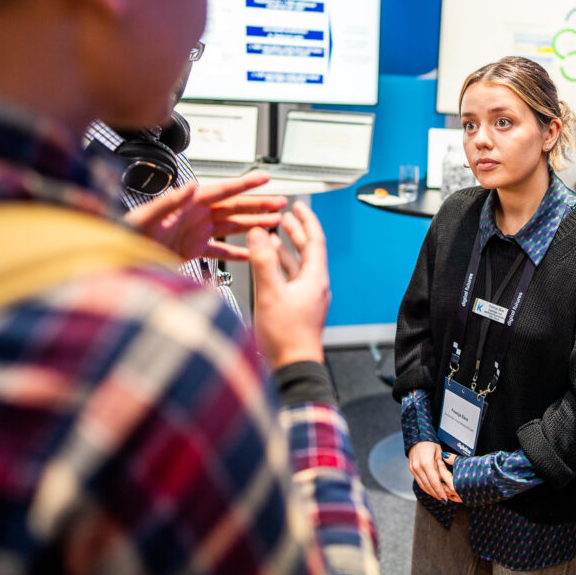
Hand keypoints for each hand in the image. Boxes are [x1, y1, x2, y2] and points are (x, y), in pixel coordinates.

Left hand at [124, 172, 286, 260]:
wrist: (116, 258)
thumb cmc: (124, 235)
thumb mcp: (145, 217)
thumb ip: (169, 201)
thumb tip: (191, 186)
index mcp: (188, 204)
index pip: (223, 190)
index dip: (245, 184)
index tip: (264, 177)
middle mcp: (195, 215)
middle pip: (234, 207)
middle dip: (259, 204)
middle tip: (280, 202)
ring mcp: (195, 232)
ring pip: (232, 226)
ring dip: (253, 225)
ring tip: (274, 223)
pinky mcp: (192, 249)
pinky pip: (220, 251)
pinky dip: (236, 253)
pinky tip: (250, 253)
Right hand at [247, 201, 329, 366]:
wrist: (293, 367)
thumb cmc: (287, 337)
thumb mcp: (270, 293)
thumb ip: (263, 261)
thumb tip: (260, 235)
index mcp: (315, 279)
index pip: (315, 240)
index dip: (306, 221)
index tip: (298, 206)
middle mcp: (315, 287)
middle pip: (308, 251)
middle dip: (296, 232)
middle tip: (285, 217)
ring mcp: (307, 298)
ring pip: (298, 266)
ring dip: (286, 250)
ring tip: (273, 238)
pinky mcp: (298, 309)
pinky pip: (291, 280)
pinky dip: (280, 269)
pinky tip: (268, 269)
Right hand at [408, 442, 458, 501]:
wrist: (417, 437)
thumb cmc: (430, 443)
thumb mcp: (439, 453)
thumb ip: (441, 467)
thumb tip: (444, 480)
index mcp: (426, 463)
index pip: (434, 482)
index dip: (440, 491)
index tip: (446, 498)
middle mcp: (418, 467)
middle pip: (428, 486)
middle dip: (436, 494)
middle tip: (444, 500)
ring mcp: (413, 469)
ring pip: (422, 485)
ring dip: (431, 493)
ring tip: (439, 497)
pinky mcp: (411, 469)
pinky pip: (419, 481)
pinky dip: (426, 487)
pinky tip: (432, 490)